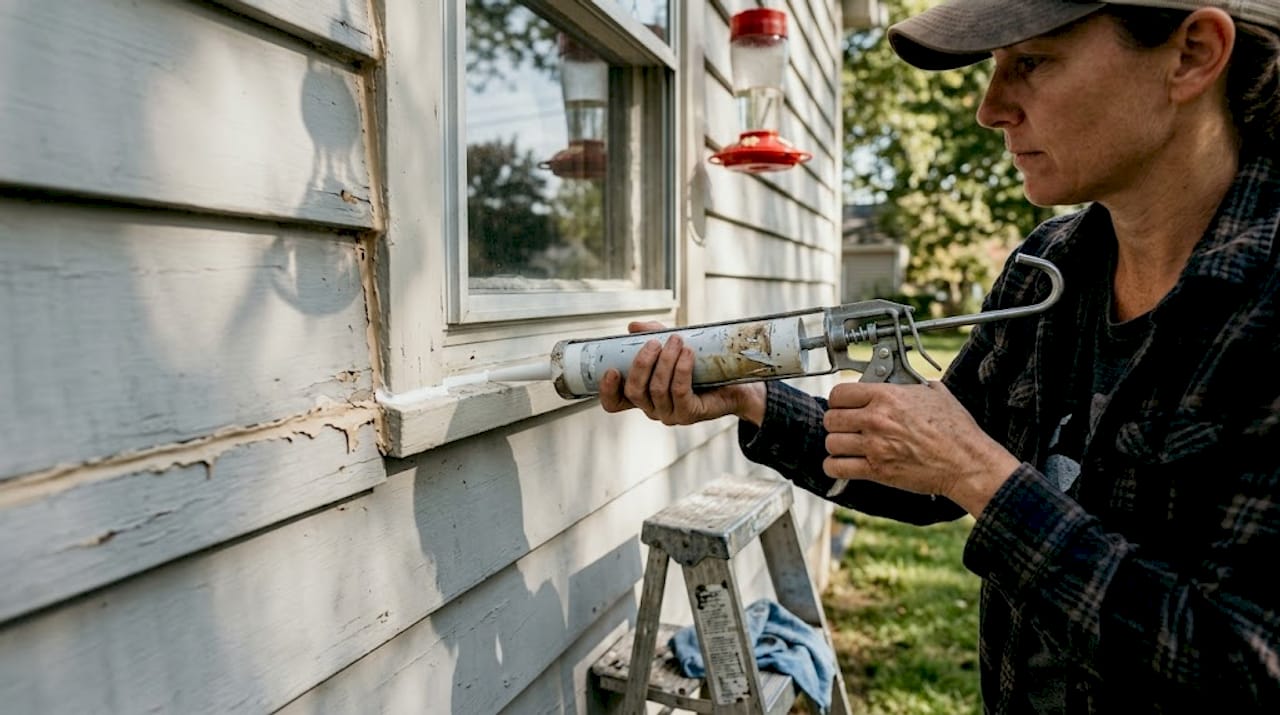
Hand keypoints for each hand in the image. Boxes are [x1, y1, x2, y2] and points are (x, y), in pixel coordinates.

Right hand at [598, 321, 765, 425]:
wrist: (735, 384)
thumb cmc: (700, 366)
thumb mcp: (672, 347)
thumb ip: (652, 335)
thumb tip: (633, 326)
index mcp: (643, 395)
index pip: (615, 403)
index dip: (608, 390)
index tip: (613, 370)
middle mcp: (652, 408)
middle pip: (635, 392)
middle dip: (641, 364)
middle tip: (654, 343)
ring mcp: (670, 414)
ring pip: (657, 389)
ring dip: (666, 361)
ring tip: (676, 341)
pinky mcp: (689, 413)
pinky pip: (679, 391)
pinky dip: (681, 369)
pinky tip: (687, 353)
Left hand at [822, 381, 1018, 514]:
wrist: (966, 463)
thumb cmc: (956, 430)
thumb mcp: (934, 393)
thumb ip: (910, 385)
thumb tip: (902, 381)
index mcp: (887, 396)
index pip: (839, 393)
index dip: (839, 400)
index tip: (844, 405)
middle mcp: (876, 419)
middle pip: (831, 418)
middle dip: (836, 423)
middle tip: (845, 427)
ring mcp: (874, 446)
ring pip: (831, 443)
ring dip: (836, 445)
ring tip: (847, 446)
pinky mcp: (876, 470)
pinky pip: (837, 468)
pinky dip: (835, 467)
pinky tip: (843, 464)